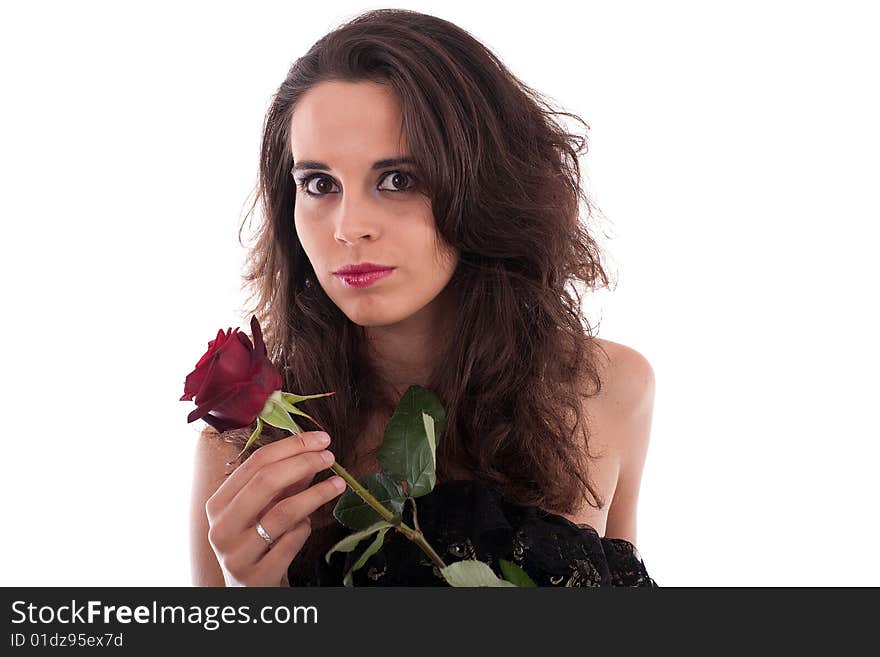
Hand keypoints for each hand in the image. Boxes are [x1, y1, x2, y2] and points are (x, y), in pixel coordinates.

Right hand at [204, 431, 344, 585]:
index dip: (291, 446)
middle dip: (303, 463)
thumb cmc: (259, 542)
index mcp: (218, 503)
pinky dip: (305, 528)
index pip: (255, 463)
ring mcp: (236, 554)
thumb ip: (285, 482)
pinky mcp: (256, 576)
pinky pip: (291, 541)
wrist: (251, 591)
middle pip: (266, 482)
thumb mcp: (265, 509)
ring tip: (338, 484)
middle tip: (329, 456)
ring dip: (316, 493)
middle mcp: (221, 527)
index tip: (320, 439)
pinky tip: (308, 524)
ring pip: (283, 512)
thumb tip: (313, 450)